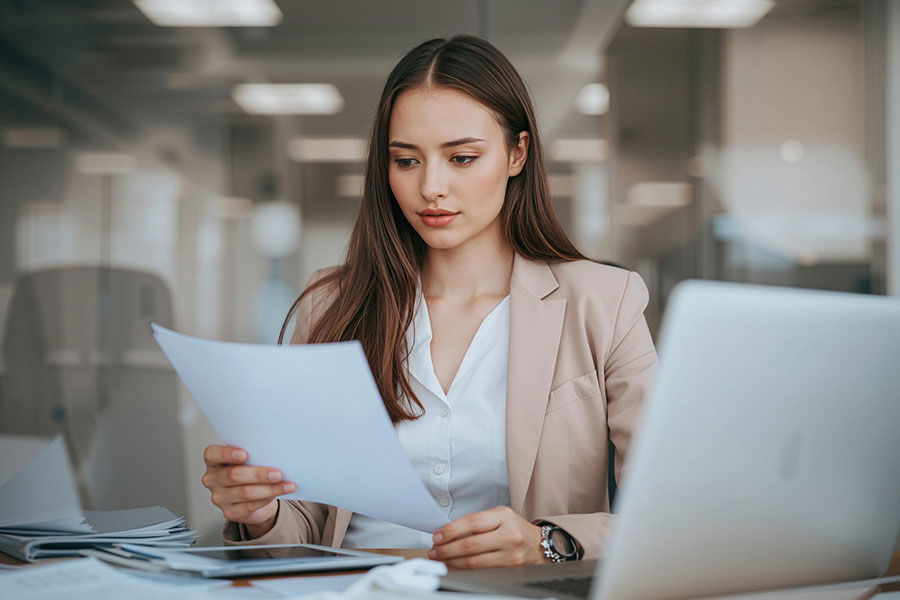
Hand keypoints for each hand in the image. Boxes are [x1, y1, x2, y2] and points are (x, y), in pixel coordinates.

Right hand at [201, 445, 295, 536]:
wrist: (253, 495)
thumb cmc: (249, 470)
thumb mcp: (249, 459)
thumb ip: (254, 455)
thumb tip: (274, 454)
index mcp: (214, 461)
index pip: (212, 454)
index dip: (227, 453)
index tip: (244, 453)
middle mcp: (213, 479)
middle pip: (234, 475)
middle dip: (259, 474)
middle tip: (278, 473)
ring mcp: (219, 497)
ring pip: (245, 492)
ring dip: (269, 488)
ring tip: (285, 485)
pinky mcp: (229, 512)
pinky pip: (250, 506)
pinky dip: (267, 498)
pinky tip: (279, 493)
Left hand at [426, 506, 548, 568]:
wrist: (541, 544)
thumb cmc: (515, 529)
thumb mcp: (499, 517)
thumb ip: (477, 523)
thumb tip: (449, 532)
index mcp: (503, 515)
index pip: (472, 522)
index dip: (451, 530)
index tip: (437, 536)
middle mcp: (508, 532)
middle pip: (470, 543)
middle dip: (447, 548)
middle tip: (435, 550)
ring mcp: (510, 551)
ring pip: (474, 560)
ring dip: (453, 560)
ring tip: (442, 558)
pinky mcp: (510, 566)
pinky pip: (482, 569)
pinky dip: (465, 567)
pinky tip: (456, 564)